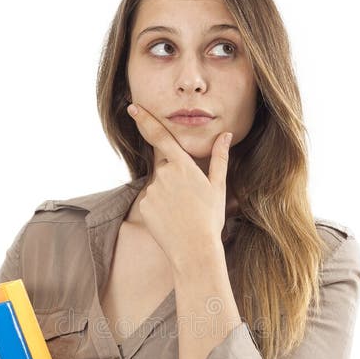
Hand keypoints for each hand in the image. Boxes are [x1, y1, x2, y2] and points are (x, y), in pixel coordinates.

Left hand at [126, 103, 232, 266]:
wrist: (194, 250)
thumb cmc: (209, 219)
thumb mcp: (218, 187)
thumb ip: (219, 158)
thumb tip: (225, 135)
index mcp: (183, 166)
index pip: (161, 136)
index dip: (145, 120)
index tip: (133, 108)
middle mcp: (164, 174)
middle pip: (165, 168)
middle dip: (174, 180)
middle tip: (189, 202)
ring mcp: (152, 191)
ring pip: (158, 187)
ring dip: (168, 196)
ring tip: (182, 214)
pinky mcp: (144, 206)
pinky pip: (151, 202)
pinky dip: (159, 209)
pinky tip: (171, 221)